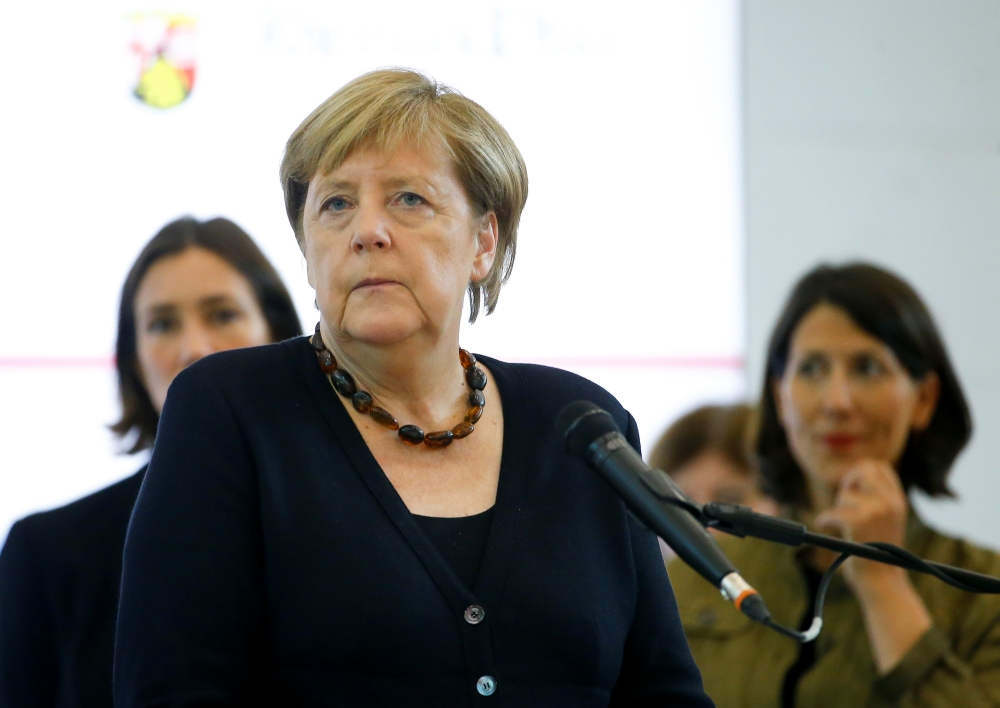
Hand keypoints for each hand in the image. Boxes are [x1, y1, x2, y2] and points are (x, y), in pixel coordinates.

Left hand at [813, 460, 908, 591]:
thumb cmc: (879, 552)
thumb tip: (854, 473)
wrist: (882, 580)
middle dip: (848, 482)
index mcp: (898, 500)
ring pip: (844, 495)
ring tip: (844, 527)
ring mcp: (875, 510)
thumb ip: (877, 497)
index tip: (852, 487)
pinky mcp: (858, 522)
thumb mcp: (887, 518)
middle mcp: (890, 502)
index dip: (861, 472)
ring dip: (837, 509)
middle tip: (844, 501)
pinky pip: (831, 512)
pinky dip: (824, 520)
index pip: (879, 466)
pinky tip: (825, 527)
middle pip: (861, 470)